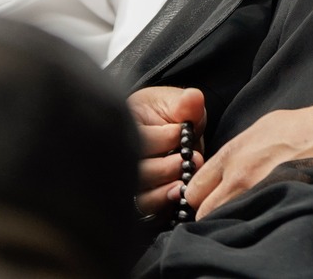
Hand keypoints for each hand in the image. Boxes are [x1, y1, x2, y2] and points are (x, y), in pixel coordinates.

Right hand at [130, 85, 206, 216]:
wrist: (172, 132)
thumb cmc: (169, 115)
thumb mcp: (176, 102)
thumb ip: (185, 103)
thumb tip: (193, 100)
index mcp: (122, 128)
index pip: (135, 139)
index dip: (160, 138)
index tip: (181, 131)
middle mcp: (119, 159)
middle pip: (134, 172)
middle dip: (165, 167)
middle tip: (188, 159)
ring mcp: (129, 183)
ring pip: (139, 196)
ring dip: (165, 190)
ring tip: (185, 178)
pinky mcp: (142, 201)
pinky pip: (148, 212)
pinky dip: (164, 205)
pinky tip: (178, 194)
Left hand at [185, 105, 312, 218]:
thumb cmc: (300, 127)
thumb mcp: (260, 127)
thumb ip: (236, 150)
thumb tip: (224, 167)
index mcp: (232, 154)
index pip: (194, 188)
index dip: (199, 195)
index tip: (207, 198)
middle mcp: (238, 177)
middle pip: (204, 210)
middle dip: (210, 211)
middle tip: (223, 209)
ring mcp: (256, 194)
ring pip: (226, 220)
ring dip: (231, 218)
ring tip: (244, 212)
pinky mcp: (276, 205)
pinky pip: (252, 223)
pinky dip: (252, 222)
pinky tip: (262, 213)